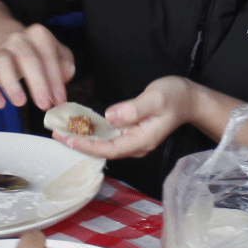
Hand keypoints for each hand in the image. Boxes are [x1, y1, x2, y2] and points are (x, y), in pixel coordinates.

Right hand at [0, 21, 74, 111]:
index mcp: (38, 35)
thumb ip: (65, 63)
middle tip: (44, 105)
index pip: (48, 55)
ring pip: (2, 64)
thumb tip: (65, 76)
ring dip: (11, 85)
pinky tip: (0, 103)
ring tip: (21, 103)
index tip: (59, 100)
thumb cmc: (37, 53)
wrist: (7, 41)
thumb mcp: (56, 53)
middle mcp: (18, 39)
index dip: (55, 79)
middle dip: (37, 84)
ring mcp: (0, 51)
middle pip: (27, 58)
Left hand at [54, 76, 193, 160]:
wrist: (190, 99)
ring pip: (105, 144)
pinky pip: (109, 136)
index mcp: (141, 140)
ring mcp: (134, 140)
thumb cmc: (175, 96)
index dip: (87, 146)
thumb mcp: (155, 99)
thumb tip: (110, 117)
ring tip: (62, 131)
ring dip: (84, 139)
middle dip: (80, 144)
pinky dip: (93, 132)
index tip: (68, 140)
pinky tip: (80, 126)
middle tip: (56, 135)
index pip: (109, 149)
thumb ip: (133, 109)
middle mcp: (136, 145)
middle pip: (104, 150)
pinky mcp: (132, 132)